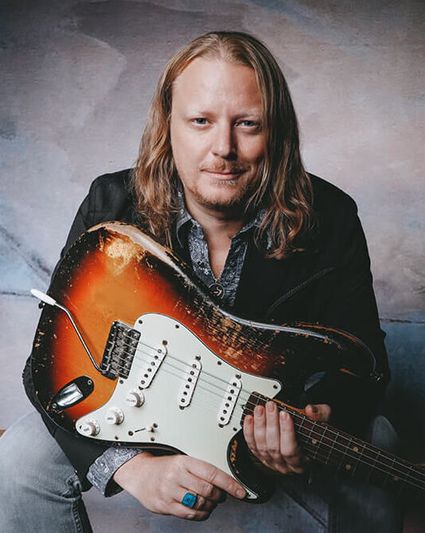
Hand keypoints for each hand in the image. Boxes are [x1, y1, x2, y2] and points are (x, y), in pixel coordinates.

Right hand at [113, 453, 245, 520]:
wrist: (140, 474)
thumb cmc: (166, 467)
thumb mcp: (182, 461)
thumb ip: (200, 471)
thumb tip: (225, 483)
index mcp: (184, 461)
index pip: (212, 473)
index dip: (229, 483)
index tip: (240, 491)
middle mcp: (176, 475)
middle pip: (207, 490)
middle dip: (219, 495)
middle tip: (221, 495)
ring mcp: (170, 492)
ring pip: (200, 504)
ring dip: (211, 505)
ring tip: (210, 501)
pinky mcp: (165, 506)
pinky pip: (190, 514)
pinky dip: (201, 514)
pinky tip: (202, 509)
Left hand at [243, 401, 330, 474]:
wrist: (309, 438)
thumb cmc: (315, 433)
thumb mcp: (325, 421)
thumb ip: (320, 414)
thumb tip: (310, 410)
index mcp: (302, 461)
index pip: (291, 450)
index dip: (286, 432)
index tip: (285, 414)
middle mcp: (285, 465)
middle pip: (274, 447)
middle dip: (271, 424)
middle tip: (271, 406)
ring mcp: (271, 462)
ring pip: (261, 446)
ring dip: (259, 425)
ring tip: (260, 409)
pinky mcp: (261, 456)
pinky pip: (252, 446)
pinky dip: (249, 431)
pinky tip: (250, 418)